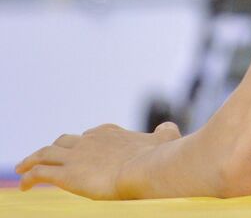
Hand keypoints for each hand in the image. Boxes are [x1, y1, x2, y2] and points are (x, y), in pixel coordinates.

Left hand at [16, 121, 180, 198]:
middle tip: (47, 158)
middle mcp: (90, 141)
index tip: (81, 150)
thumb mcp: (166, 138)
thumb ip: (165, 131)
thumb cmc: (160, 156)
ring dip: (31, 160)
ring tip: (22, 168)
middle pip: (64, 141)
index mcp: (110, 133)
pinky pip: (39, 173)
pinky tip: (24, 186)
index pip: (91, 135)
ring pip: (45, 154)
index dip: (84, 143)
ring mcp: (77, 157)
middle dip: (55, 149)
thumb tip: (168, 126)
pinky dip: (28, 177)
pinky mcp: (67, 175)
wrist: (147, 169)